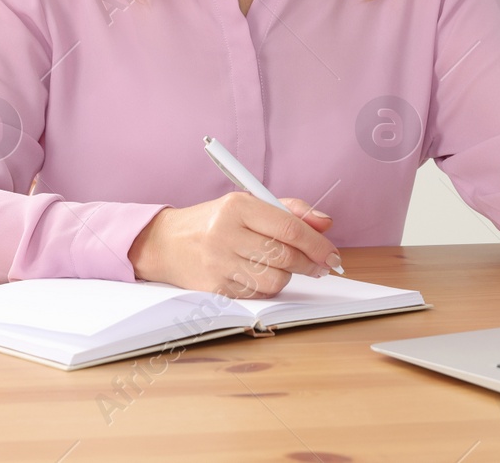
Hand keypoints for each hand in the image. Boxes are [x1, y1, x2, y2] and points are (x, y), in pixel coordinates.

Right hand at [127, 193, 339, 298]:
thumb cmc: (215, 222)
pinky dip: (266, 288)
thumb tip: (326, 222)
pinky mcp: (214, 288)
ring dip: (286, 277)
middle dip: (310, 264)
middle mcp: (226, 233)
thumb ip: (289, 210)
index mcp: (238, 207)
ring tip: (279, 267)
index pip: (289, 227)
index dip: (317, 244)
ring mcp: (218, 263)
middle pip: (285, 256)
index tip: (333, 255)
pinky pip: (257, 294)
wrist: (166, 243)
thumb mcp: (247, 205)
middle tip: (320, 267)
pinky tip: (258, 276)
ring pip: (274, 280)